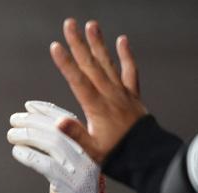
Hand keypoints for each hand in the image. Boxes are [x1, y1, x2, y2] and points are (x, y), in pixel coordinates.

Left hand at [8, 100, 120, 192]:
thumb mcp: (72, 166)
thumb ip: (62, 148)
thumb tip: (36, 128)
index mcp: (91, 147)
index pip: (69, 121)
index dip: (48, 111)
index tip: (29, 106)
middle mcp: (88, 155)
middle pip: (59, 129)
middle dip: (33, 121)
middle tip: (14, 119)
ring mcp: (79, 170)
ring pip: (52, 143)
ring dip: (28, 135)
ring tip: (11, 134)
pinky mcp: (68, 185)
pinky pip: (46, 165)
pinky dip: (29, 156)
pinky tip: (17, 151)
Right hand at [50, 18, 147, 163]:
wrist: (146, 156)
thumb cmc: (117, 155)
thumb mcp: (92, 150)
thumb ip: (76, 134)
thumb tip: (58, 122)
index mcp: (97, 107)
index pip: (78, 81)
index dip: (66, 63)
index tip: (56, 47)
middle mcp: (110, 95)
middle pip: (91, 65)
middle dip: (78, 44)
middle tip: (69, 25)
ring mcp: (122, 93)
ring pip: (108, 63)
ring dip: (98, 44)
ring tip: (91, 25)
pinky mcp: (132, 95)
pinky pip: (130, 71)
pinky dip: (126, 56)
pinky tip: (122, 41)